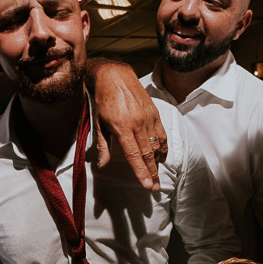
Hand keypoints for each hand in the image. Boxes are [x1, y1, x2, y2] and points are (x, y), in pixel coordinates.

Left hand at [87, 58, 166, 190]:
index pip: (133, 155)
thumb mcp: (99, 123)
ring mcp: (148, 117)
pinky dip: (163, 147)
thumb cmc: (103, 100)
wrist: (115, 76)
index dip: (141, 172)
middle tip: (155, 188)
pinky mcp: (154, 112)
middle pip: (148, 154)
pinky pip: (161, 134)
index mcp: (122, 127)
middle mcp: (137, 123)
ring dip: (158, 163)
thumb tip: (102, 165)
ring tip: (157, 175)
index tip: (147, 185)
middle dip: (152, 173)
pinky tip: (161, 156)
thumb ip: (103, 145)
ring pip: (157, 145)